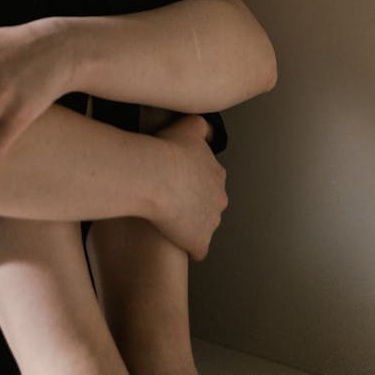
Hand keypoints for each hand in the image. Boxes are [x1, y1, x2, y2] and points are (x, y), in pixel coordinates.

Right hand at [148, 114, 227, 260]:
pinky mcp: (199, 242)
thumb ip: (203, 126)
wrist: (154, 175)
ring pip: (202, 226)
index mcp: (217, 175)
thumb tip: (210, 133)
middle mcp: (220, 200)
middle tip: (169, 198)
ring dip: (189, 224)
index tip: (176, 180)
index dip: (192, 181)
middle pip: (209, 205)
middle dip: (193, 203)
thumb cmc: (167, 150)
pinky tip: (173, 238)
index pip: (210, 181)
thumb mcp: (189, 125)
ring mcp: (211, 223)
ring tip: (166, 217)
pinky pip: (196, 249)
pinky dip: (187, 246)